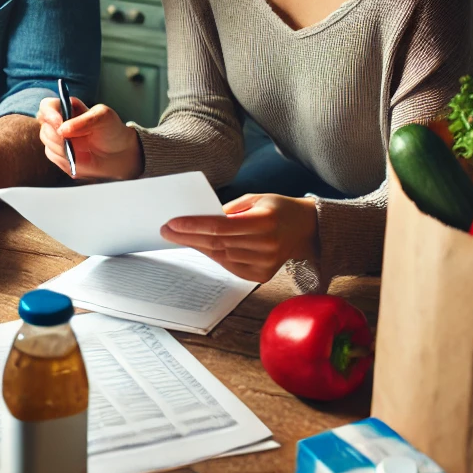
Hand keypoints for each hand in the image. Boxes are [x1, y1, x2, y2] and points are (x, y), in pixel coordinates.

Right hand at [37, 97, 143, 179]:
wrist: (118, 153)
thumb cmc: (111, 129)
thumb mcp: (103, 117)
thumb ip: (84, 120)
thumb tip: (62, 129)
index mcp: (67, 108)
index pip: (47, 107)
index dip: (49, 114)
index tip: (59, 124)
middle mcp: (58, 123)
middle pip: (45, 128)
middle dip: (57, 137)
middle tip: (72, 143)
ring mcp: (57, 140)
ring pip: (48, 145)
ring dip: (63, 150)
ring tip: (83, 150)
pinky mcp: (59, 155)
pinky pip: (55, 158)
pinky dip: (66, 159)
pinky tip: (80, 158)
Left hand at [160, 194, 317, 282]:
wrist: (306, 229)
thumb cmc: (278, 208)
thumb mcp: (256, 198)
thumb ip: (229, 208)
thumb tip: (201, 217)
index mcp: (265, 221)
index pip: (221, 226)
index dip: (194, 226)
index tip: (172, 223)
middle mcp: (266, 245)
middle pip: (217, 243)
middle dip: (188, 237)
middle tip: (167, 230)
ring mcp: (265, 263)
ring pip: (221, 256)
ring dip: (198, 246)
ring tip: (179, 237)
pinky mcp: (262, 275)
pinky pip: (230, 266)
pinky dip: (214, 256)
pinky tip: (201, 247)